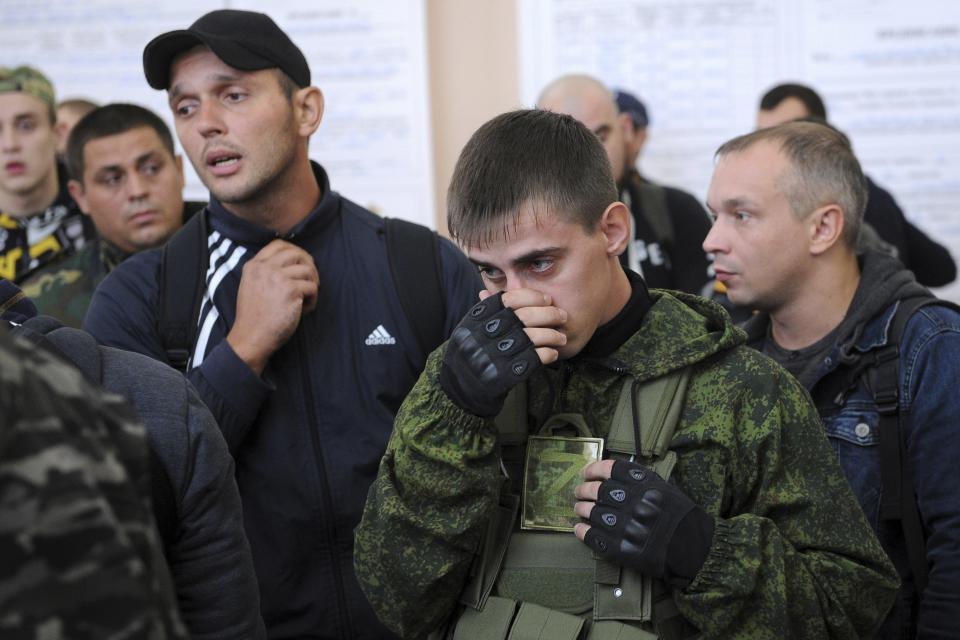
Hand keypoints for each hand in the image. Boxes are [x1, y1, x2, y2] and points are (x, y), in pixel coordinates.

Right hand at [227, 239, 318, 374]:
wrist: (251, 337)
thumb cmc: (254, 317)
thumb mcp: (251, 286)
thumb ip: (265, 272)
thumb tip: (294, 263)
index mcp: (254, 266)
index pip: (278, 244)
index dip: (295, 251)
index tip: (302, 263)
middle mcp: (265, 268)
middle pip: (296, 253)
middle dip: (309, 264)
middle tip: (311, 280)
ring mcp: (278, 278)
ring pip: (308, 270)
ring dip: (313, 284)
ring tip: (307, 299)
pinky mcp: (291, 291)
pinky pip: (312, 287)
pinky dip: (313, 299)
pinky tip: (305, 310)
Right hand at [439, 289, 565, 416]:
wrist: (460, 387)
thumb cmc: (472, 352)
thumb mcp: (473, 327)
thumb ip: (490, 309)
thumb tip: (507, 285)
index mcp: (476, 318)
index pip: (509, 299)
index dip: (532, 296)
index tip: (547, 299)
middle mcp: (483, 334)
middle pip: (524, 317)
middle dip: (549, 314)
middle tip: (562, 316)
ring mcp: (493, 355)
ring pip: (532, 338)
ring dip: (552, 335)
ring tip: (561, 337)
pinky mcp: (504, 374)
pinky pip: (533, 359)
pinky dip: (547, 354)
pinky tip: (553, 353)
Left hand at [574, 460, 714, 588]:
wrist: (692, 549)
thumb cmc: (680, 516)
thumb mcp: (664, 488)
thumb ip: (640, 480)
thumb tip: (613, 475)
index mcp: (643, 485)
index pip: (609, 470)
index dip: (593, 469)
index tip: (586, 472)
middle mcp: (632, 503)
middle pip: (597, 491)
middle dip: (584, 490)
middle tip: (579, 492)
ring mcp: (625, 526)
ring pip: (592, 513)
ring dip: (581, 509)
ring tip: (579, 509)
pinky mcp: (621, 549)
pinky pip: (593, 537)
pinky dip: (583, 531)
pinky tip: (579, 528)